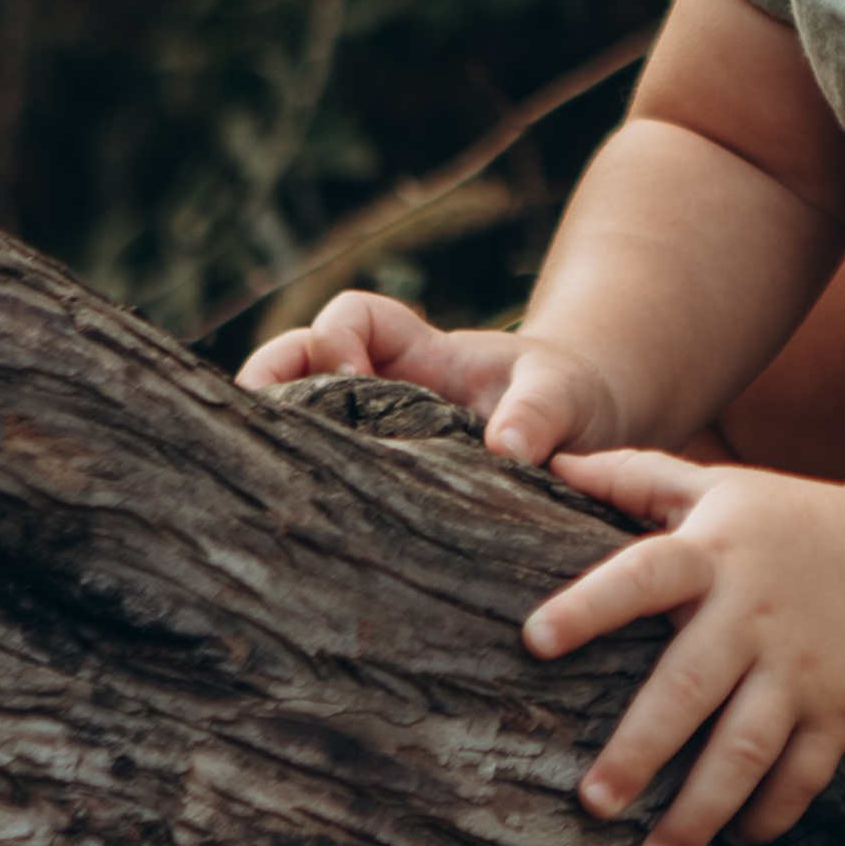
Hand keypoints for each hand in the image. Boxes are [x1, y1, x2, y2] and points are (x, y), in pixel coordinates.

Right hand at [237, 290, 620, 468]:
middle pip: (294, 361)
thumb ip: (539, 413)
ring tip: (269, 485)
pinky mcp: (380, 480)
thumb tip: (507, 450)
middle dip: (267, 384)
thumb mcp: (562, 394)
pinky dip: (303, 487)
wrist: (581, 437)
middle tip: (263, 435)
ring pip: (294, 418)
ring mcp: (374, 430)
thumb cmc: (566, 399)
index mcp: (418, 350)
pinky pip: (324, 474)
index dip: (337, 337)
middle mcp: (382, 385)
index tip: (353, 379)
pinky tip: (300, 529)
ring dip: (276, 441)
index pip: (353, 316)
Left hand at [526, 451, 844, 845]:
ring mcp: (801, 670)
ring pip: (746, 750)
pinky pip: (802, 776)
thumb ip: (635, 477)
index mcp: (714, 555)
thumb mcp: (719, 486)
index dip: (589, 605)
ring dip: (700, 809)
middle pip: (689, 688)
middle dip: (640, 749)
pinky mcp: (842, 712)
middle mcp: (754, 615)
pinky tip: (736, 840)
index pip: (642, 575)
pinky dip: (769, 813)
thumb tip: (549, 460)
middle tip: (593, 803)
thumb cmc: (786, 525)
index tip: (535, 640)